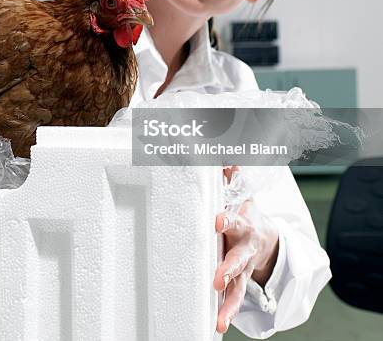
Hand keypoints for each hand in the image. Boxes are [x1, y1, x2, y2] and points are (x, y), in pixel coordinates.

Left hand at [213, 169, 279, 333]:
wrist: (266, 236)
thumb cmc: (243, 212)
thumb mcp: (239, 193)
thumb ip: (230, 177)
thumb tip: (226, 158)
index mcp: (243, 223)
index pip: (236, 219)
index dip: (228, 219)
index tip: (218, 220)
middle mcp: (244, 248)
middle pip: (238, 258)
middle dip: (229, 267)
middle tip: (218, 277)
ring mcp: (244, 267)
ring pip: (238, 286)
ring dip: (228, 302)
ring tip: (219, 320)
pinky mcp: (239, 282)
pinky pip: (234, 299)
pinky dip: (227, 313)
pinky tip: (217, 326)